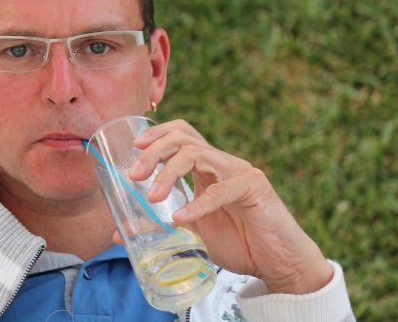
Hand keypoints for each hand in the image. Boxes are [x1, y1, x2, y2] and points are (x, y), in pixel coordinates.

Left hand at [119, 119, 332, 293]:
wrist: (279, 264)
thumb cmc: (238, 243)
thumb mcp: (191, 232)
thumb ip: (160, 227)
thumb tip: (119, 234)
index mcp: (208, 168)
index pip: (182, 134)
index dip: (157, 133)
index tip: (134, 147)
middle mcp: (223, 163)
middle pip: (184, 137)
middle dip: (154, 151)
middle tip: (134, 176)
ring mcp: (240, 172)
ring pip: (197, 154)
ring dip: (168, 173)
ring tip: (151, 197)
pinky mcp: (255, 188)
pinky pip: (220, 190)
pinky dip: (197, 204)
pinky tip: (181, 218)